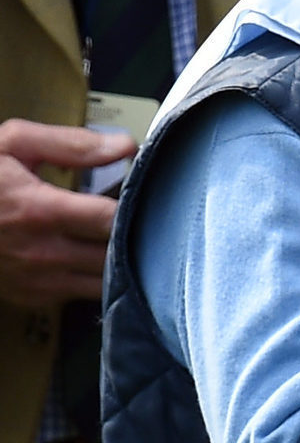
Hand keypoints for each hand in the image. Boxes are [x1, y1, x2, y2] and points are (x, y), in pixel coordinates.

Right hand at [0, 119, 136, 307]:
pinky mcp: (34, 297)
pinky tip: (94, 255)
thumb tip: (124, 147)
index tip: (143, 194)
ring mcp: (38, 281)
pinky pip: (83, 295)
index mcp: (40, 211)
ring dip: (119, 260)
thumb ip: (71, 144)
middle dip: (133, 234)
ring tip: (118, 236)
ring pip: (106, 282)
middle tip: (139, 215)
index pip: (112, 219)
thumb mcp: (13, 144)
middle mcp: (42, 253)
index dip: (136, 205)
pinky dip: (97, 278)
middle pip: (115, 254)